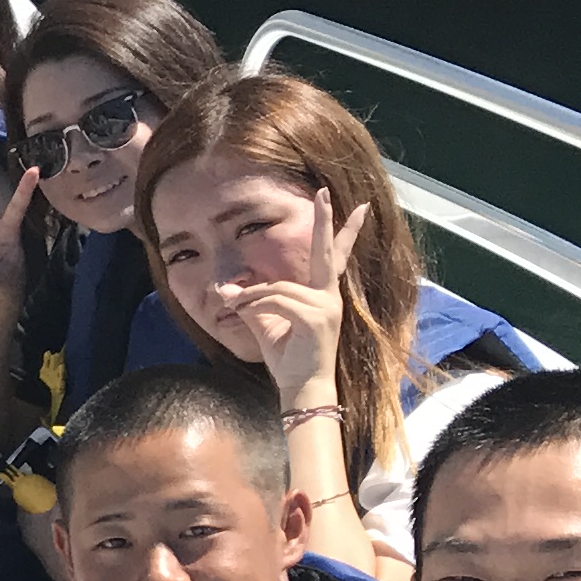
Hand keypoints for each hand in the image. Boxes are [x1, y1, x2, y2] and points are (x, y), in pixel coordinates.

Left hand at [205, 190, 365, 404]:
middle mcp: (329, 296)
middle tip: (324, 192)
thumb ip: (250, 303)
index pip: (335, 258)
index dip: (343, 232)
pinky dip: (254, 303)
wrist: (302, 388)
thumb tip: (224, 286)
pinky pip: (277, 300)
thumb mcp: (265, 326)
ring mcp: (326, 306)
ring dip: (251, 295)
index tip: (356, 208)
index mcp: (322, 296)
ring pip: (279, 287)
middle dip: (324, 220)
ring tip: (232, 304)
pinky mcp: (316, 317)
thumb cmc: (289, 360)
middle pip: (327, 252)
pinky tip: (241, 310)